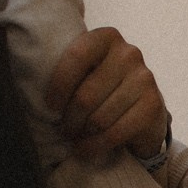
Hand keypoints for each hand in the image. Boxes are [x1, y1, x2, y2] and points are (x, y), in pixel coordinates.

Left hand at [46, 26, 167, 165]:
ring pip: (99, 117)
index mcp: (107, 38)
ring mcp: (144, 79)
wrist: (144, 110)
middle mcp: (129, 53)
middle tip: (64, 129)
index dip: (59, 85)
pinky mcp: (153, 105)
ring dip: (82, 134)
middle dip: (70, 119)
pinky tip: (86, 149)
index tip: (50, 106)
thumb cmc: (105, 89)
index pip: (76, 57)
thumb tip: (34, 84)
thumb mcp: (87, 71)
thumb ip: (70, 70)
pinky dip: (95, 146)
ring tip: (76, 138)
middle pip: (86, 95)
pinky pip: (115, 132)